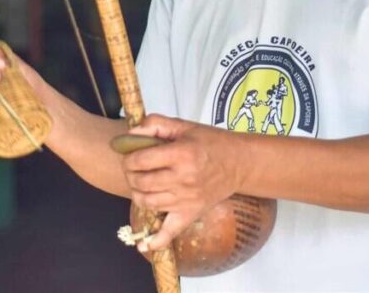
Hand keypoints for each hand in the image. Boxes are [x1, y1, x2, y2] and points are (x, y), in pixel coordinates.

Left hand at [122, 115, 245, 251]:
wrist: (239, 163)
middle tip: (133, 169)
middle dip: (130, 175)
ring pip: (149, 202)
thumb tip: (130, 134)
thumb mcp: (184, 125)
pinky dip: (156, 240)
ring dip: (137, 193)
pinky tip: (144, 244)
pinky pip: (171, 231)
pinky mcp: (191, 214)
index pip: (142, 160)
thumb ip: (155, 124)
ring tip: (140, 185)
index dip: (129, 158)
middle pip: (142, 182)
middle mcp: (183, 179)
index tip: (129, 155)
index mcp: (181, 154)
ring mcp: (186, 199)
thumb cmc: (211, 142)